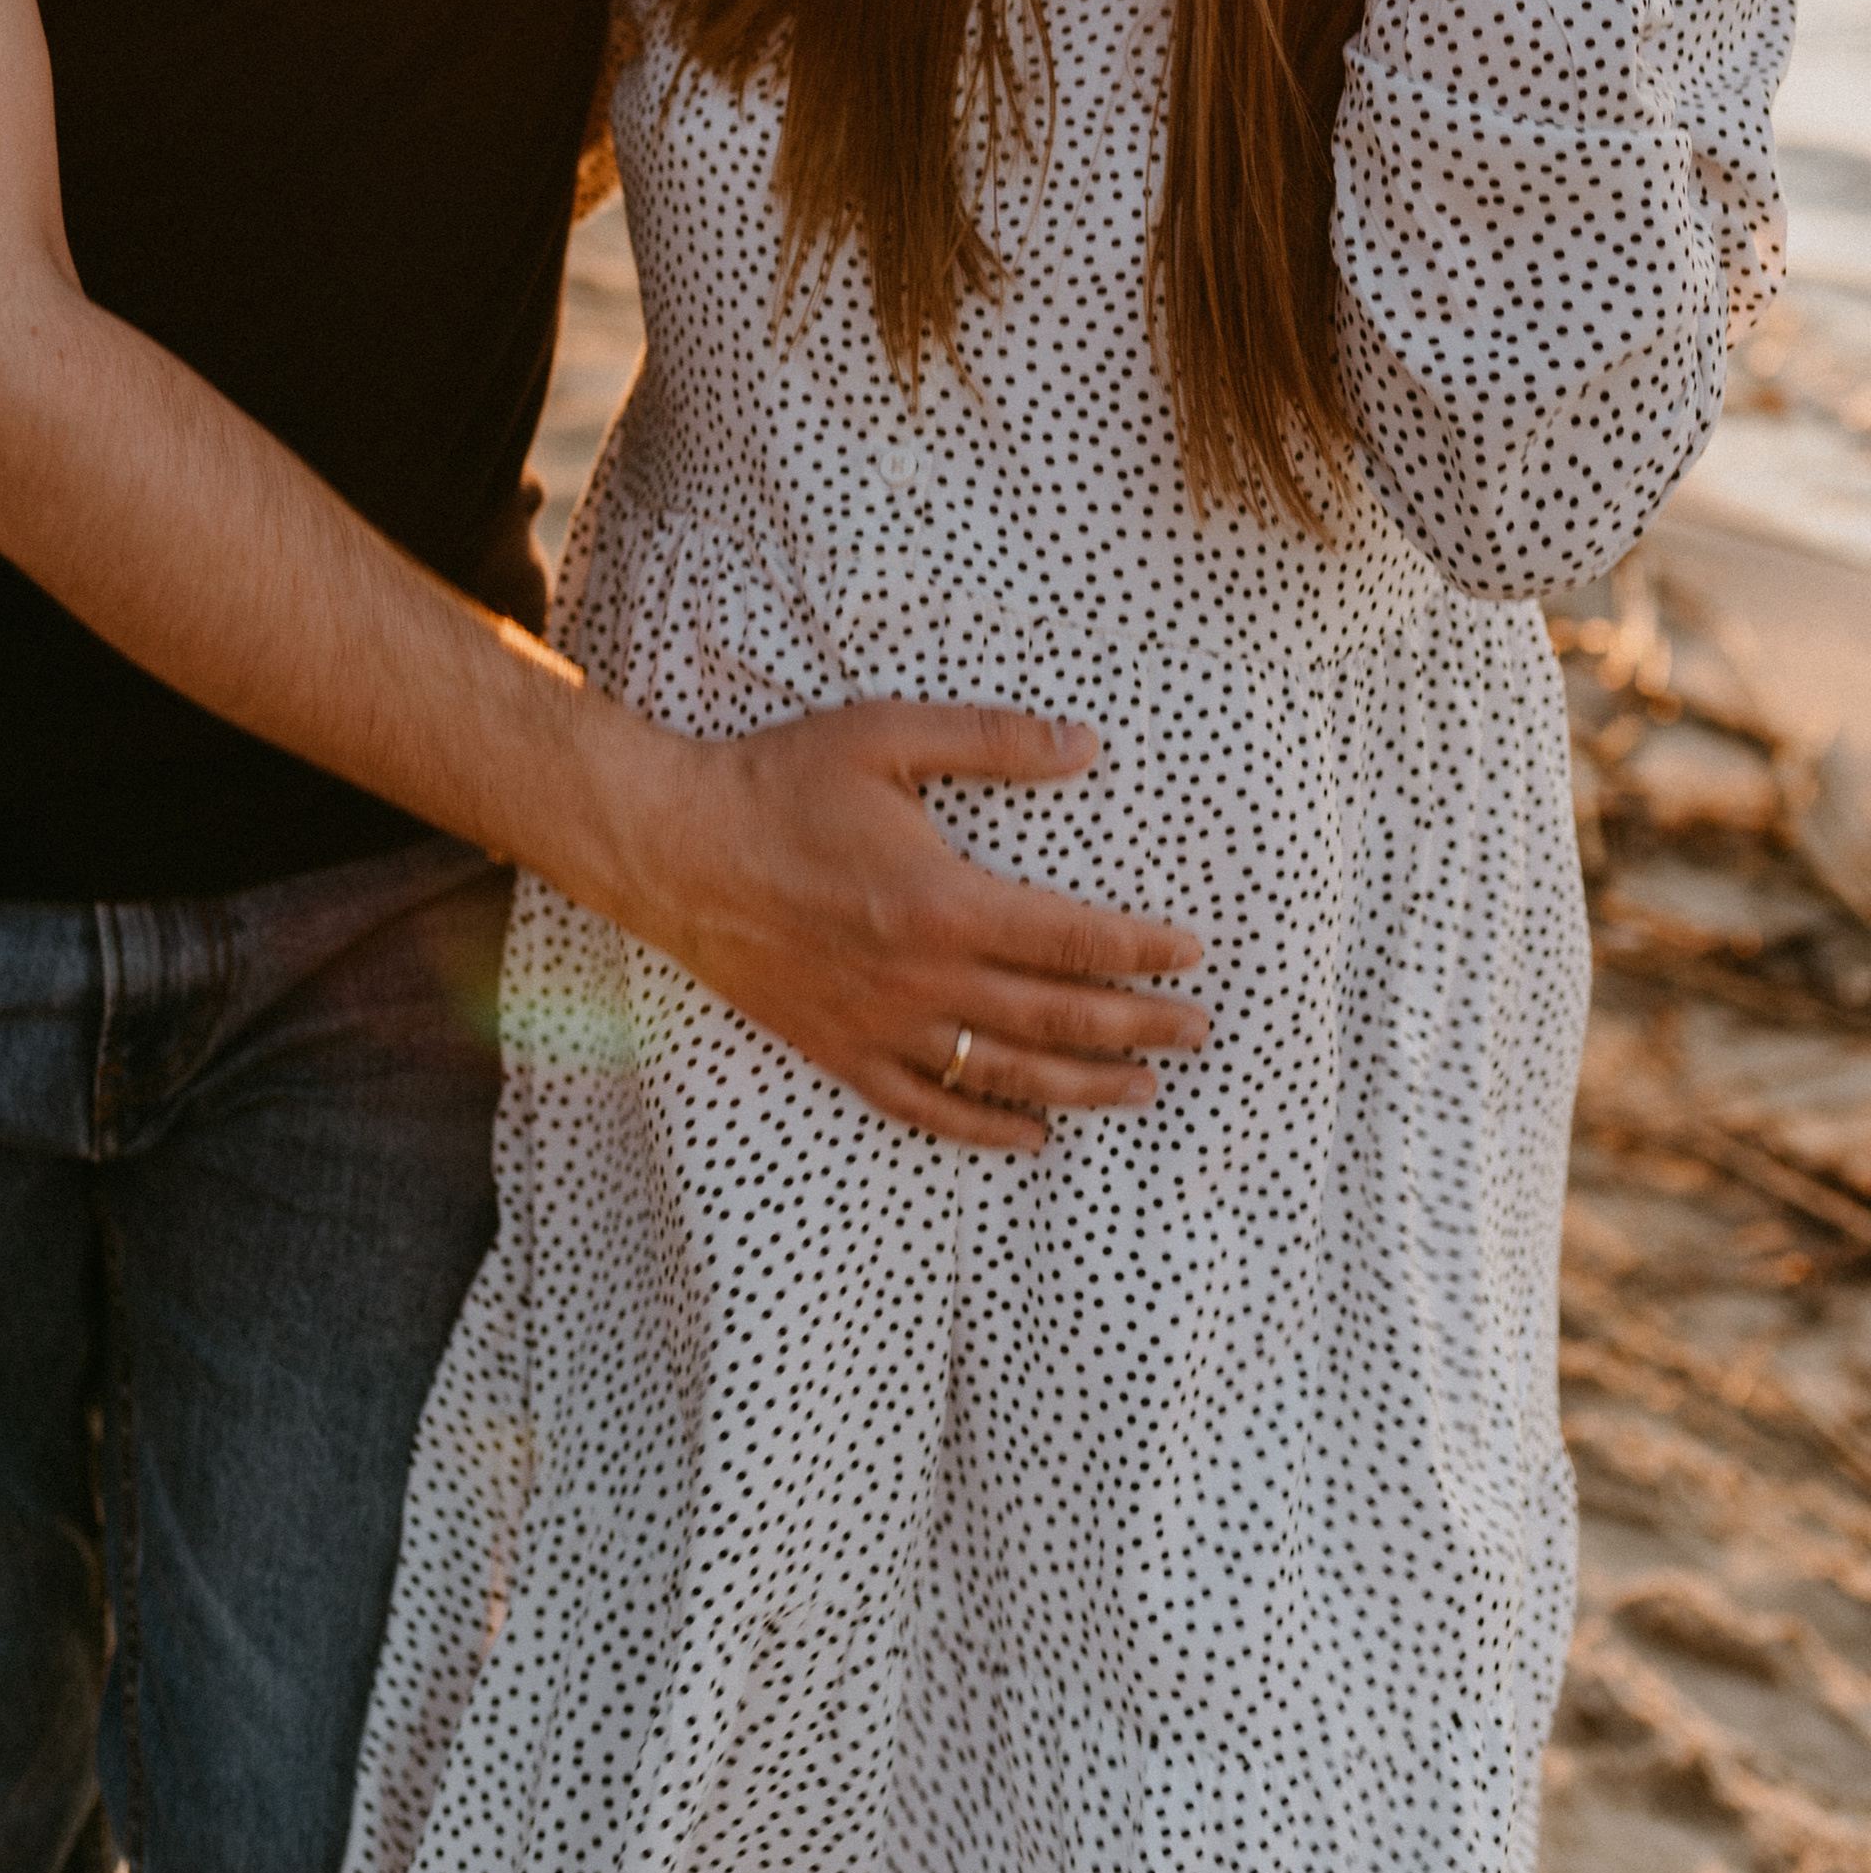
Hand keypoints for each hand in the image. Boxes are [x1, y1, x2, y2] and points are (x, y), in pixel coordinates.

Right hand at [620, 703, 1207, 1152]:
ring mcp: (881, 1026)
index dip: (1142, 952)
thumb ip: (991, 741)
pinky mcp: (840, 1051)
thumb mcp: (887, 737)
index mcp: (944, 902)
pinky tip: (1033, 1135)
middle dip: (1138, 1028)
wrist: (675, 849)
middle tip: (1198, 1031)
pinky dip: (987, 1127)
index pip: (1073, 941)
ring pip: (1005, 1075)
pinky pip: (927, 1107)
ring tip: (1144, 1090)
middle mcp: (922, 979)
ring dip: (1084, 1088)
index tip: (1192, 956)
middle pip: (1055, 1019)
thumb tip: (1084, 744)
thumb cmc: (780, 784)